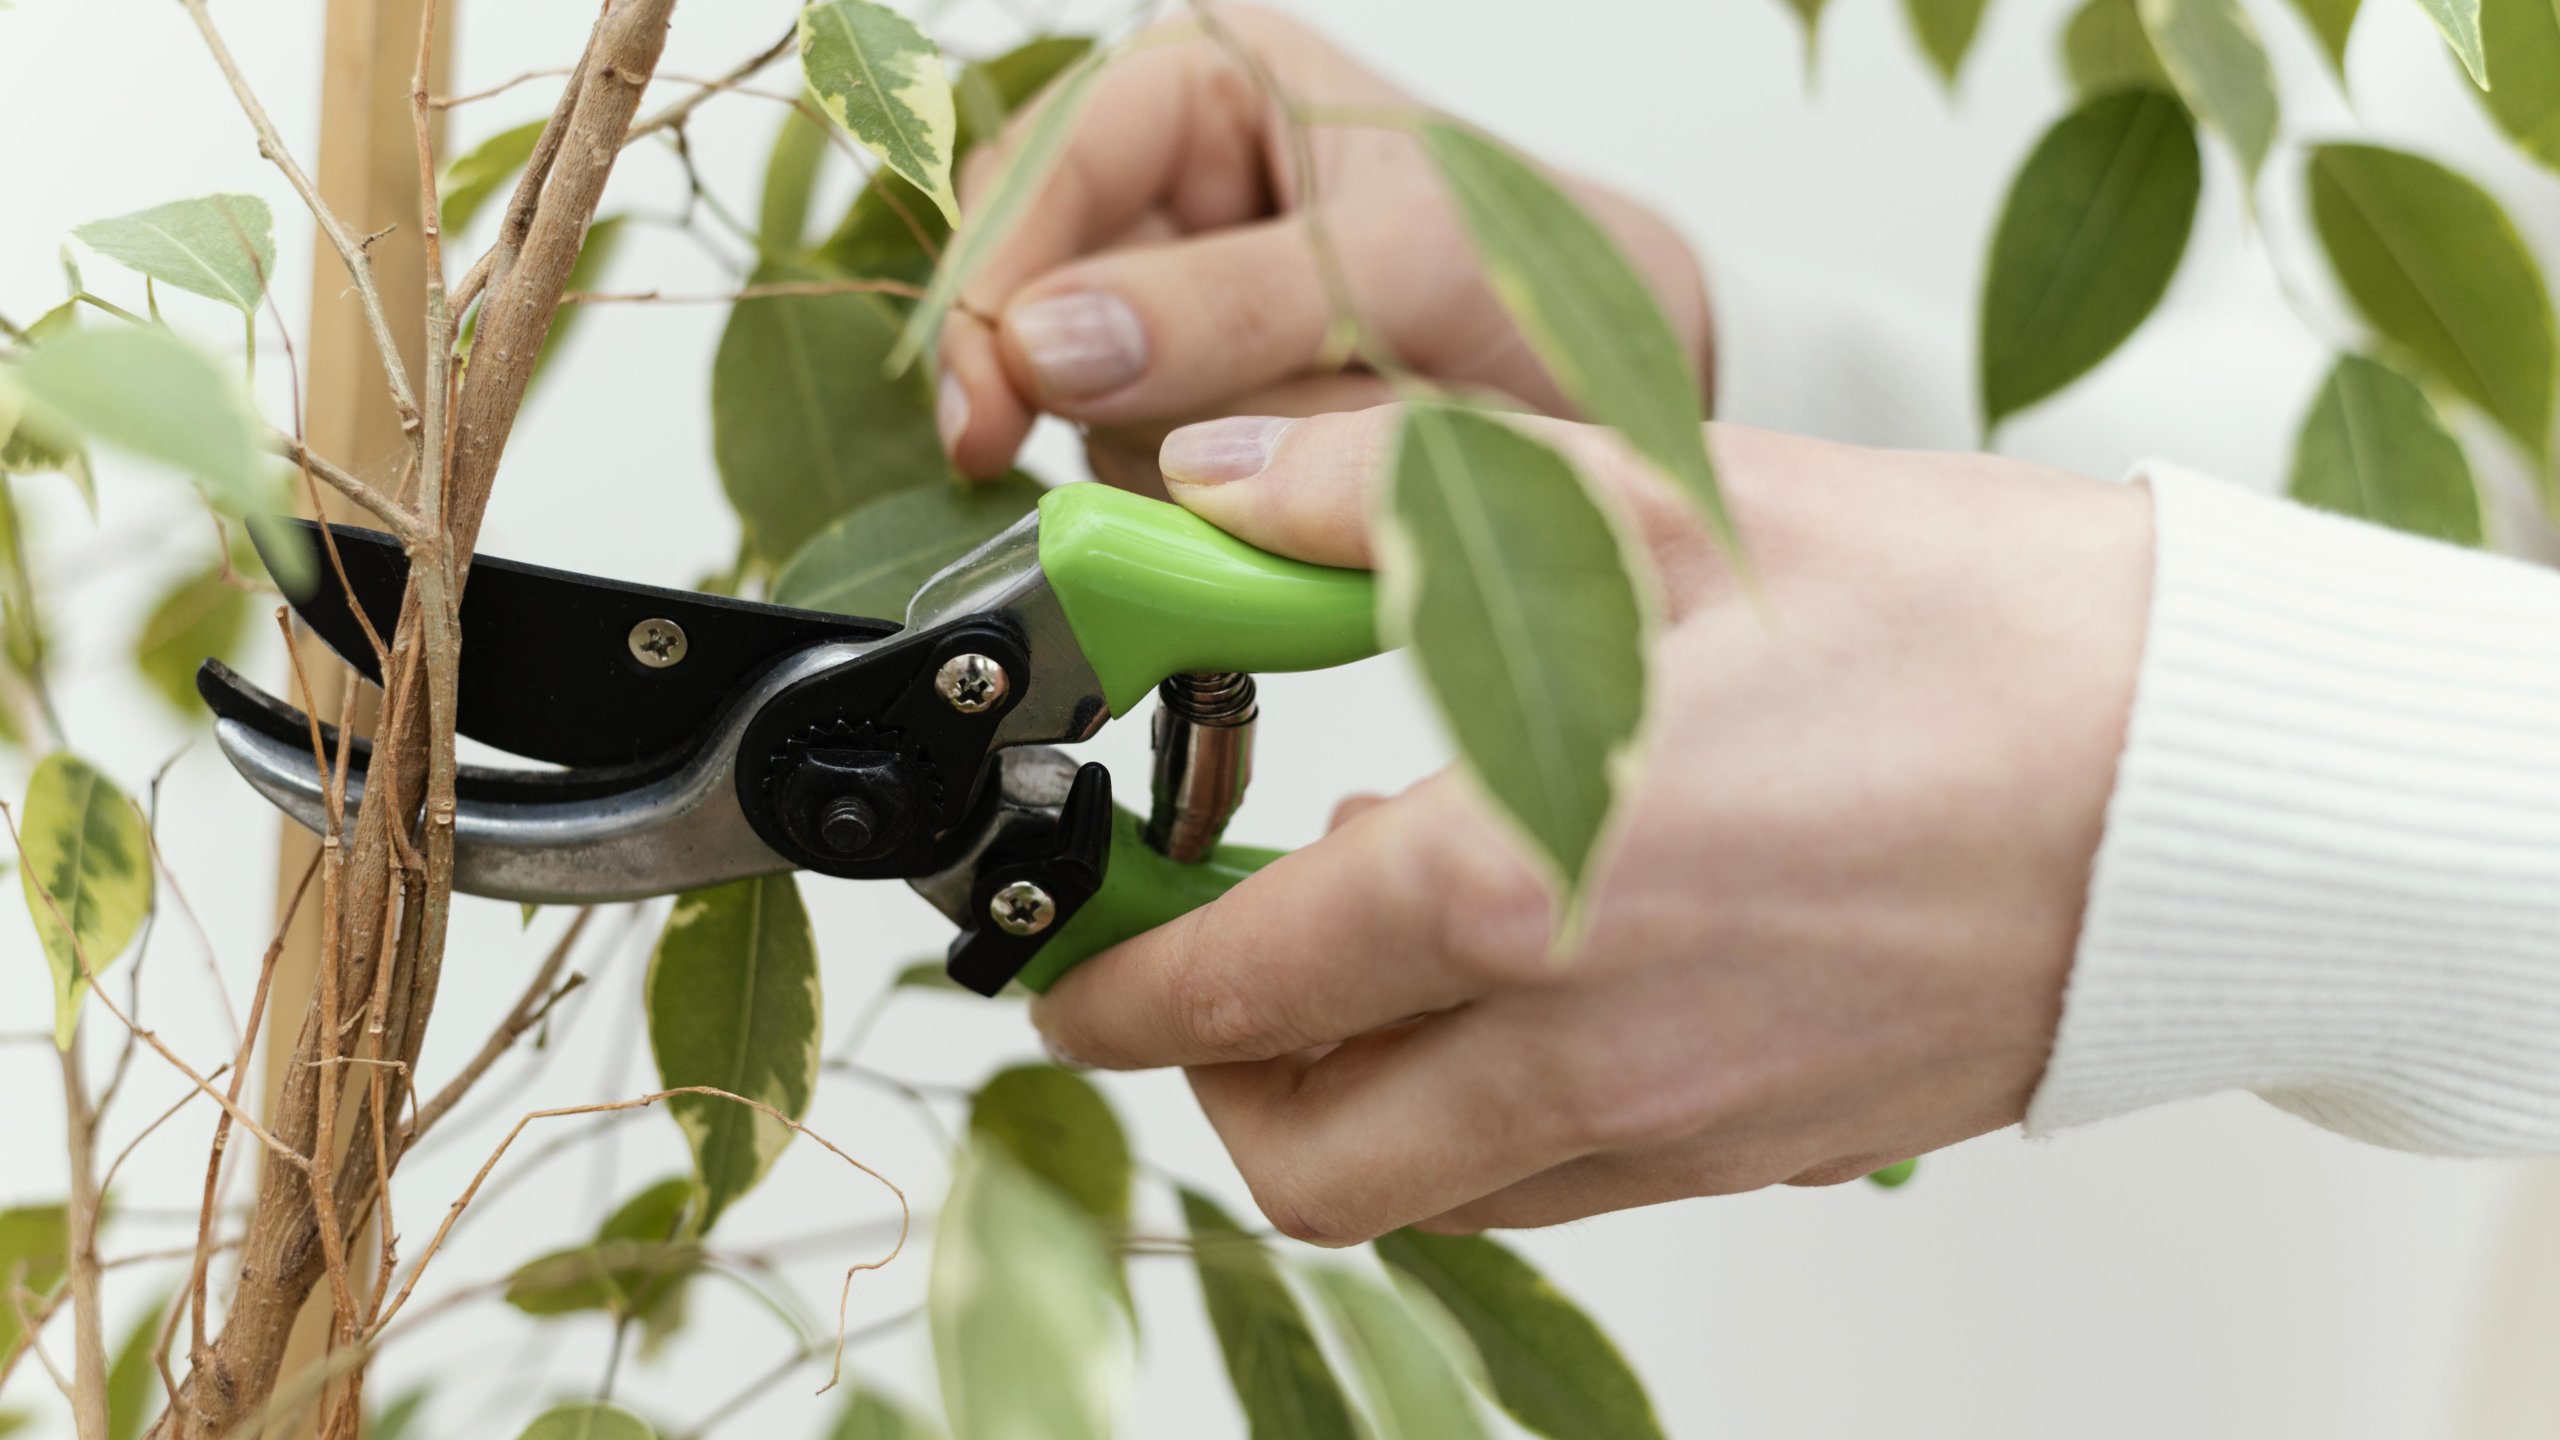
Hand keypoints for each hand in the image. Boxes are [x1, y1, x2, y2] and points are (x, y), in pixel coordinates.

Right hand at [934, 7, 1711, 489]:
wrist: (1617, 384)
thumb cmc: (1534, 270)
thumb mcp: (1396, 269)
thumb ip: (1224, 306)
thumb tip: (1051, 346)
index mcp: (1200, 84)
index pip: (1041, 167)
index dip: (998, 281)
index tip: (992, 394)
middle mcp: (1163, 190)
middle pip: (1032, 293)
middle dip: (1097, 384)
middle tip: (1149, 452)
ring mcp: (1163, 313)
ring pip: (1083, 400)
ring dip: (1184, 446)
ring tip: (1322, 427)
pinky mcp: (1184, 415)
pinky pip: (1138, 470)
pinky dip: (1205, 496)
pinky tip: (1287, 475)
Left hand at [1032, 407, 2154, 1243]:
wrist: (2214, 779)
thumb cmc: (1970, 640)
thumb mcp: (1654, 505)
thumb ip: (1390, 503)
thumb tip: (1224, 499)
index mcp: (1522, 888)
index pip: (1231, 993)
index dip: (1113, 985)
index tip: (1075, 956)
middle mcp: (1587, 1050)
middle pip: (1306, 1158)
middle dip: (1212, 1079)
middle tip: (1206, 964)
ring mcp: (1686, 1127)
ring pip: (1435, 1191)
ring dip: (1353, 1101)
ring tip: (1373, 952)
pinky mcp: (1769, 1151)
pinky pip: (1570, 1179)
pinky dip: (1493, 1111)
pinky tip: (1533, 972)